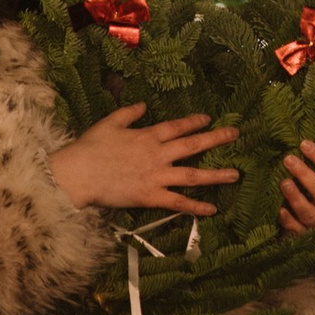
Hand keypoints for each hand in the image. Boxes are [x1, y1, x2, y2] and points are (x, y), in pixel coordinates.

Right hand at [51, 107, 238, 218]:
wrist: (79, 173)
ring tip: (236, 174)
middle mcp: (158, 154)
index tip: (208, 119)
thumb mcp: (109, 123)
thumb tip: (144, 105)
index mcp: (148, 136)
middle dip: (216, 139)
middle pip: (193, 145)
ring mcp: (156, 176)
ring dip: (216, 175)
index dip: (194, 122)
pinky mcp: (151, 196)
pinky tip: (212, 209)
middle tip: (235, 134)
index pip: (177, 127)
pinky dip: (196, 206)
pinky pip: (178, 202)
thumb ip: (129, 113)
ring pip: (192, 175)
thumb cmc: (91, 147)